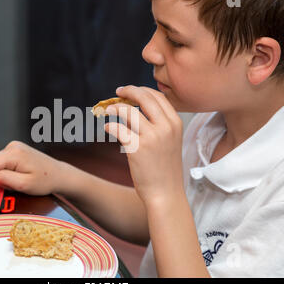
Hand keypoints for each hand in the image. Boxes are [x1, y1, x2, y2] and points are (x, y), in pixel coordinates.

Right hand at [0, 141, 63, 195]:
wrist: (58, 174)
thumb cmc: (44, 181)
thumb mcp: (23, 185)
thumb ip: (3, 179)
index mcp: (14, 155)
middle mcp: (12, 147)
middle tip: (14, 185)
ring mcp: (14, 147)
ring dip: (2, 175)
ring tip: (20, 180)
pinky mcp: (14, 150)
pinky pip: (2, 163)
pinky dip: (5, 171)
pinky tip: (18, 176)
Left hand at [104, 85, 183, 203]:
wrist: (165, 193)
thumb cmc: (164, 168)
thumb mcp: (170, 141)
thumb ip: (160, 124)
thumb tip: (137, 108)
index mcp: (175, 123)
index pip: (157, 96)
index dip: (141, 90)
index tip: (129, 91)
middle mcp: (166, 127)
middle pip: (144, 97)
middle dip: (128, 91)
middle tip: (117, 93)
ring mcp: (152, 137)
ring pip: (128, 111)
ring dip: (115, 108)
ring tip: (108, 111)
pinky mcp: (137, 148)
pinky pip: (118, 128)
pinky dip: (110, 126)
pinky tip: (108, 128)